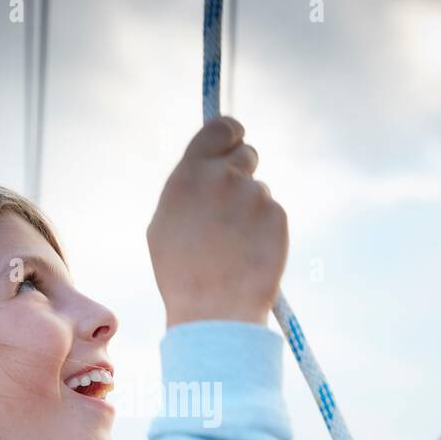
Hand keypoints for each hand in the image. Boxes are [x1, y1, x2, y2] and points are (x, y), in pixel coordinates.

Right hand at [146, 116, 287, 325]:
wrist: (214, 311)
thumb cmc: (182, 274)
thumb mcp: (164, 223)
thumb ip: (187, 186)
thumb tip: (205, 166)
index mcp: (189, 175)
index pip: (220, 128)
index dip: (231, 132)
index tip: (236, 140)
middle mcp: (222, 177)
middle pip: (247, 154)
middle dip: (243, 175)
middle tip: (233, 209)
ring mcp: (253, 195)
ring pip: (260, 191)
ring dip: (252, 210)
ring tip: (234, 246)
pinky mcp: (276, 215)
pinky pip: (273, 214)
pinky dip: (266, 231)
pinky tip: (250, 253)